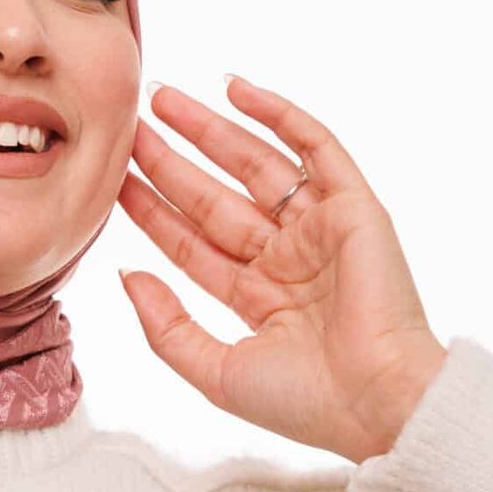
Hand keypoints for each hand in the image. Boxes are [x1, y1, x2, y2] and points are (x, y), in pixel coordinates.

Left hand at [115, 75, 448, 462]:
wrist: (376, 402)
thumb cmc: (304, 402)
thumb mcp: (215, 372)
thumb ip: (166, 327)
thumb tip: (129, 276)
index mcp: (258, 298)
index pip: (193, 243)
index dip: (153, 211)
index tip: (116, 181)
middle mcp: (287, 258)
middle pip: (216, 198)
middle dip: (173, 161)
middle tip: (132, 126)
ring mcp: (320, 229)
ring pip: (254, 165)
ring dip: (211, 130)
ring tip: (164, 99)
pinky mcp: (354, 207)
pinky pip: (315, 147)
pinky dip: (279, 115)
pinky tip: (236, 89)